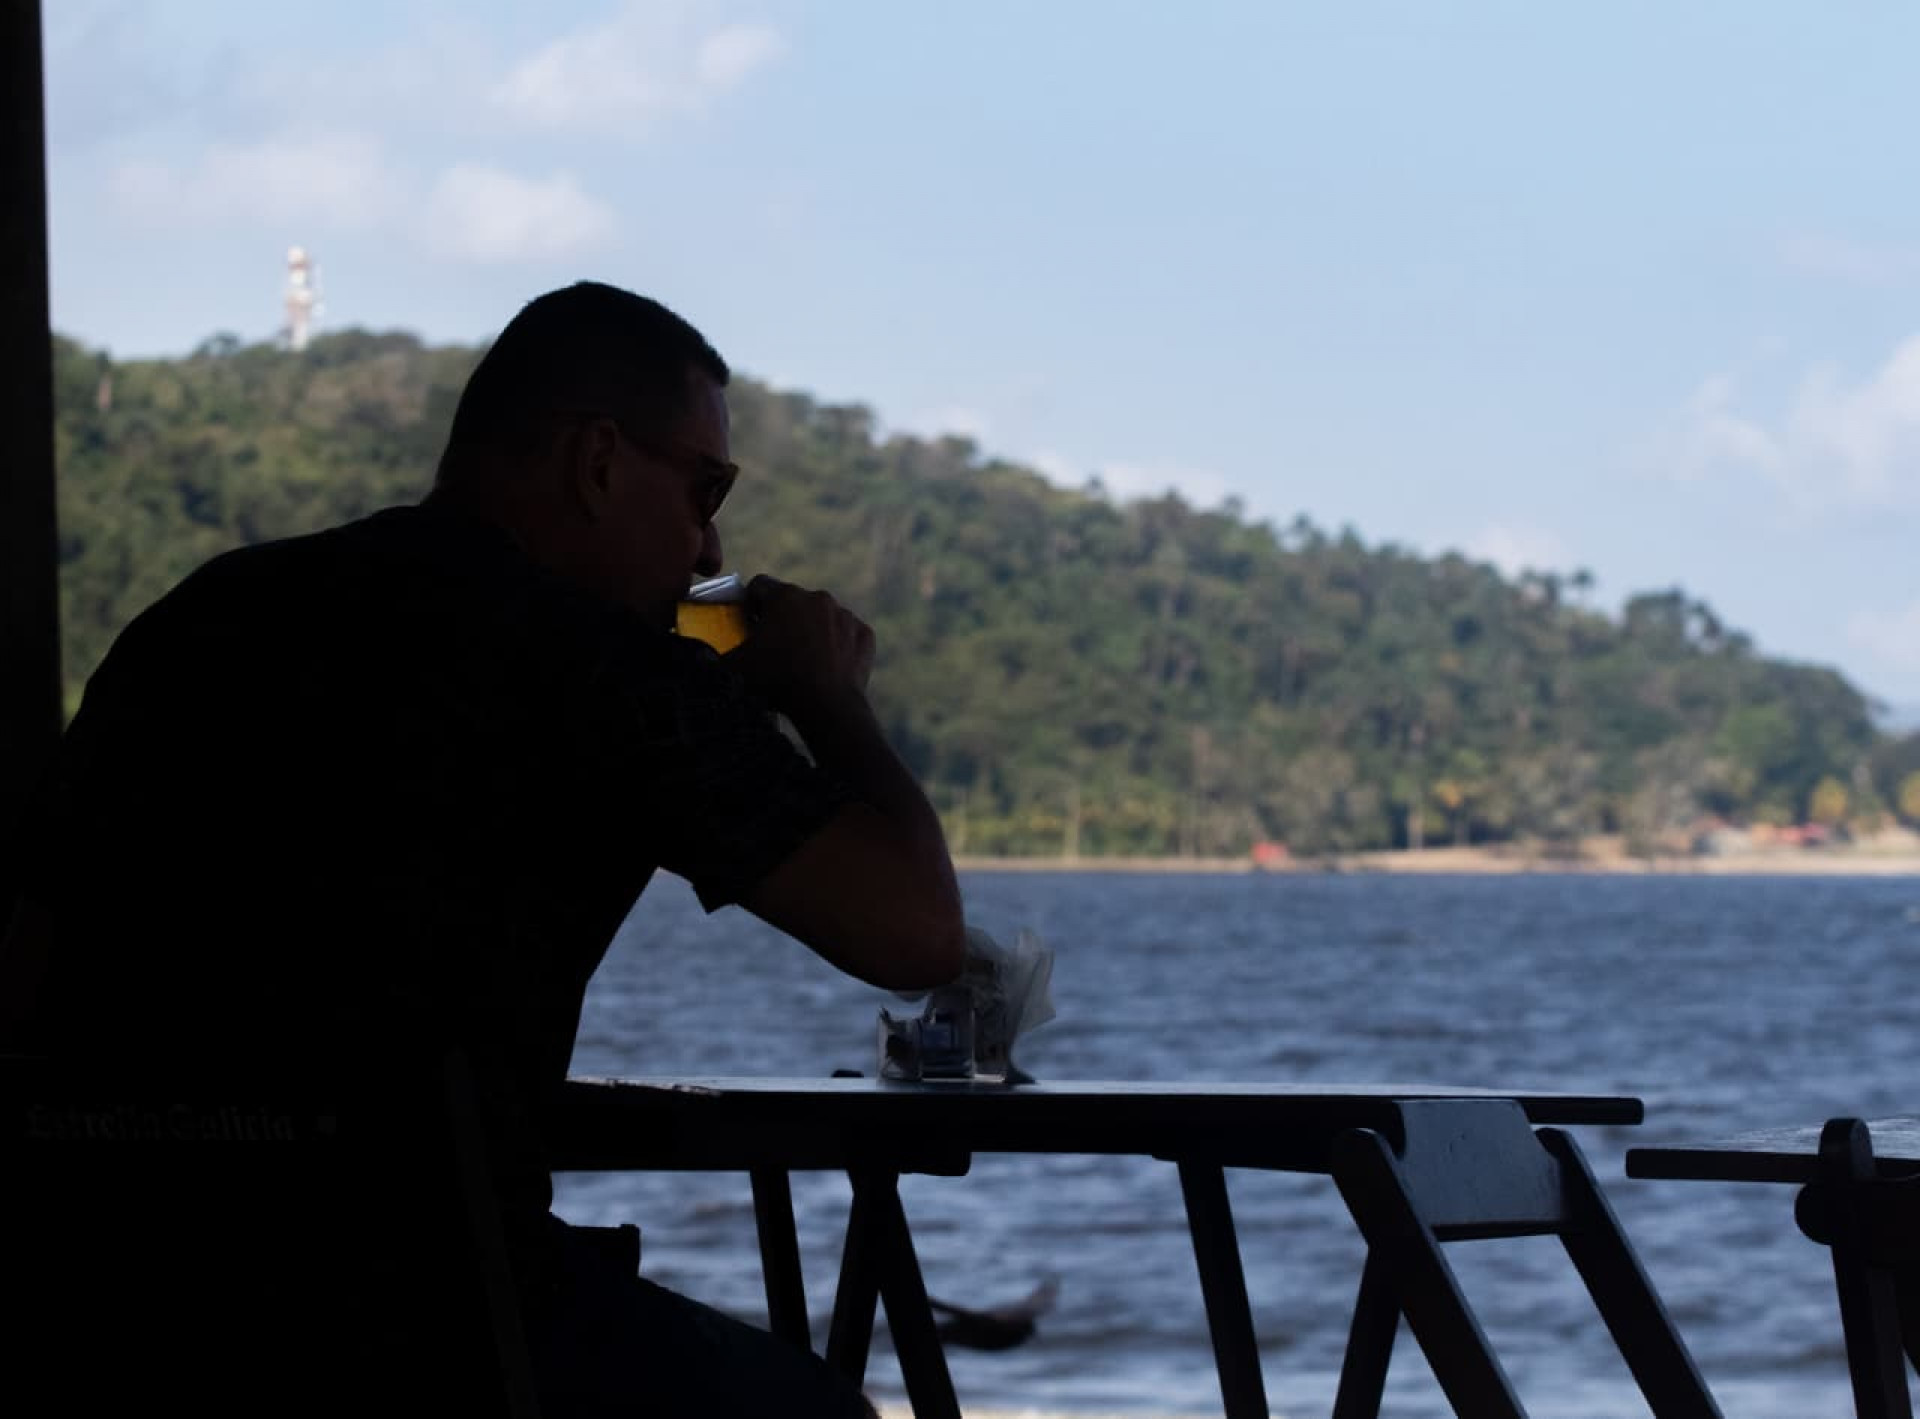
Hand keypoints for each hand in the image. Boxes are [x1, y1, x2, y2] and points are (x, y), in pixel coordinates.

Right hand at [727, 575, 874, 715]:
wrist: (827, 706)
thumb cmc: (776, 681)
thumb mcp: (734, 666)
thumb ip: (715, 651)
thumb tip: (700, 651)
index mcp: (784, 595)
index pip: (759, 587)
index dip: (750, 605)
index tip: (748, 626)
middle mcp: (818, 597)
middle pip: (793, 602)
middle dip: (782, 619)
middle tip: (774, 649)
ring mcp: (845, 615)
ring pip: (822, 617)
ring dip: (812, 631)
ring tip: (803, 661)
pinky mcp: (865, 635)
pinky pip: (847, 635)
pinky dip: (838, 647)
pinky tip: (828, 668)